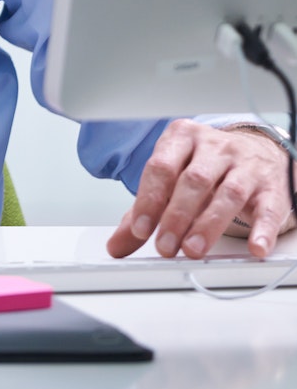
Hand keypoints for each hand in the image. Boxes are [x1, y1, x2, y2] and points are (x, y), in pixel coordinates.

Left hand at [107, 119, 295, 261]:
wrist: (258, 152)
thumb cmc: (207, 167)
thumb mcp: (172, 178)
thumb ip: (145, 210)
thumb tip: (117, 245)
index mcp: (182, 139)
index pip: (161, 167)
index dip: (149, 199)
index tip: (140, 229)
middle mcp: (214, 147)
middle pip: (193, 181)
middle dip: (177, 216)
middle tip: (166, 246)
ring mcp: (245, 165)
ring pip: (228, 193)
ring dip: (210, 225)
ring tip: (194, 250)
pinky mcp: (271, 187)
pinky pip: (267, 208)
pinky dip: (262, 229)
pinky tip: (255, 248)